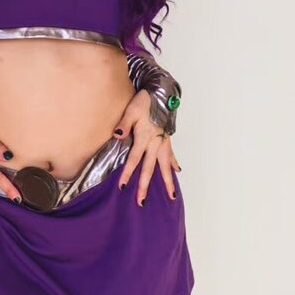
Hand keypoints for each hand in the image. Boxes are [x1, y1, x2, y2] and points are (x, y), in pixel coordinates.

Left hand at [113, 90, 181, 205]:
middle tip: (141, 202)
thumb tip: (117, 136)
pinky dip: (174, 163)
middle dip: (145, 186)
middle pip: (149, 169)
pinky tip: (177, 171)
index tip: (123, 186)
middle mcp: (155, 143)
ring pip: (165, 166)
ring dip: (167, 181)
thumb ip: (123, 124)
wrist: (160, 92)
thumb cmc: (144, 101)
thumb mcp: (130, 110)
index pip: (134, 159)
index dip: (128, 173)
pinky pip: (171, 154)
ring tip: (172, 196)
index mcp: (144, 137)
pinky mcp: (167, 138)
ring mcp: (163, 142)